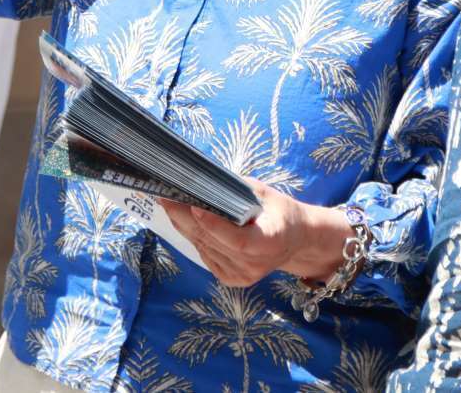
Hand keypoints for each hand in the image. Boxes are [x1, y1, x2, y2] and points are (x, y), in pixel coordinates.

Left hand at [161, 178, 350, 287]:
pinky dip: (193, 237)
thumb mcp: (265, 194)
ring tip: (169, 202)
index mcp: (270, 242)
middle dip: (186, 217)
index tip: (194, 205)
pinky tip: (184, 220)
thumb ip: (236, 191)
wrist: (295, 240)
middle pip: (213, 241)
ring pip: (204, 248)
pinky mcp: (232, 279)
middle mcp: (256, 264)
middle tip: (165, 195)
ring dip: (184, 226)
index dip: (214, 226)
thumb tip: (202, 181)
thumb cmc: (279, 211)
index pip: (238, 240)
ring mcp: (242, 275)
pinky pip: (205, 255)